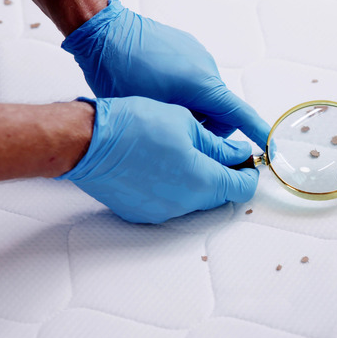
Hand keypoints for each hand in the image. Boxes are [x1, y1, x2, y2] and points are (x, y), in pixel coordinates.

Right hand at [57, 97, 258, 223]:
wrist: (87, 142)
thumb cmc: (133, 125)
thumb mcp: (186, 124)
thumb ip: (218, 145)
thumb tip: (238, 153)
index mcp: (201, 181)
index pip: (242, 187)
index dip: (249, 172)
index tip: (246, 158)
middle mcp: (183, 204)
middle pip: (219, 195)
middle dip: (225, 174)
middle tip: (219, 151)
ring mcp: (160, 212)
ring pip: (194, 199)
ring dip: (199, 180)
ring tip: (186, 152)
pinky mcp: (140, 212)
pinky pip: (169, 202)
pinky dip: (175, 187)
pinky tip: (163, 164)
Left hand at [62, 0, 270, 149]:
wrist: (103, 30)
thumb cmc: (119, 73)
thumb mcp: (152, 112)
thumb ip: (183, 127)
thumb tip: (198, 137)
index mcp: (202, 84)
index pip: (239, 114)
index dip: (256, 131)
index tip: (270, 145)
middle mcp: (205, 67)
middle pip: (220, 108)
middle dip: (207, 125)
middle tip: (178, 132)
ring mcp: (196, 54)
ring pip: (205, 94)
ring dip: (192, 107)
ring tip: (160, 108)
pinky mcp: (184, 46)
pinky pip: (193, 76)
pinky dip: (183, 89)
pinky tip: (156, 89)